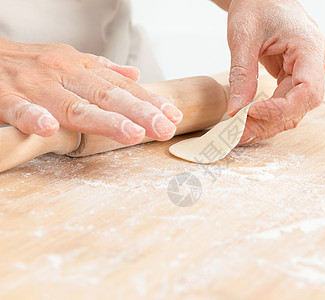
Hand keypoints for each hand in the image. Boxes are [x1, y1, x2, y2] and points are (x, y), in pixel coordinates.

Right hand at [0, 38, 182, 144]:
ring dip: (104, 120)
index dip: (149, 102)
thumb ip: (102, 71)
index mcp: (80, 68)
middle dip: (140, 113)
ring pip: (74, 106)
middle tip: (164, 129)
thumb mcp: (70, 60)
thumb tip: (135, 77)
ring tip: (132, 133)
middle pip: (107, 96)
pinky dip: (34, 116)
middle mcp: (63, 75)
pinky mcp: (4, 97)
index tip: (172, 116)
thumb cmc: (30, 63)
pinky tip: (49, 128)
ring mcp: (36, 86)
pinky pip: (19, 108)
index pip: (122, 88)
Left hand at [226, 0, 324, 144]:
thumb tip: (235, 111)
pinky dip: (267, 114)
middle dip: (268, 123)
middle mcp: (316, 62)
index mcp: (310, 46)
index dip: (281, 109)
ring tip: (239, 132)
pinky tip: (248, 121)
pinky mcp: (297, 76)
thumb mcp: (243, 36)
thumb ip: (242, 74)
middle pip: (299, 106)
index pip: (308, 92)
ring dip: (267, 124)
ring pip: (294, 110)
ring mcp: (309, 71)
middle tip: (237, 133)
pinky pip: (286, 102)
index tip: (251, 114)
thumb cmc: (258, 4)